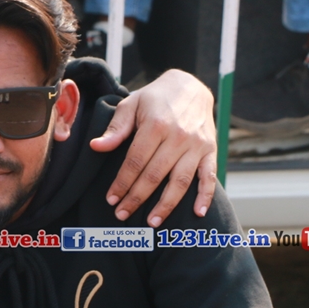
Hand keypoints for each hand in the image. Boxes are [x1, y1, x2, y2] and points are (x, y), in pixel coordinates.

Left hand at [89, 68, 215, 226]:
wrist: (191, 86)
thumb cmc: (155, 97)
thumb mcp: (131, 104)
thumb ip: (116, 128)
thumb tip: (97, 147)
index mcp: (156, 125)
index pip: (135, 161)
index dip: (122, 182)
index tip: (111, 199)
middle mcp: (178, 137)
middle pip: (155, 175)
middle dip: (137, 198)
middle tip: (122, 214)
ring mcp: (197, 145)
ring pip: (181, 181)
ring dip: (166, 204)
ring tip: (152, 222)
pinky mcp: (211, 150)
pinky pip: (209, 176)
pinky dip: (205, 196)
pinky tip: (197, 213)